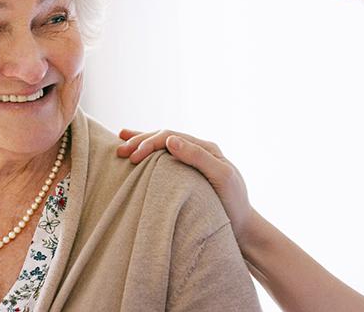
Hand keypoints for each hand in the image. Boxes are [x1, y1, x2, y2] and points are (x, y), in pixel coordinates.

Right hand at [116, 128, 254, 243]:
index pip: (170, 136)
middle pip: (163, 138)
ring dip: (141, 145)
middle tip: (120, 151)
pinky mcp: (188, 176)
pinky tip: (136, 156)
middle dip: (140, 142)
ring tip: (120, 145)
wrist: (243, 228)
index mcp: (206, 148)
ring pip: (162, 147)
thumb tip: (170, 140)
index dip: (149, 143)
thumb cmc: (234, 204)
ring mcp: (193, 163)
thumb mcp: (221, 177)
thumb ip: (198, 156)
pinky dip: (149, 155)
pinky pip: (165, 160)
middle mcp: (199, 151)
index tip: (132, 157)